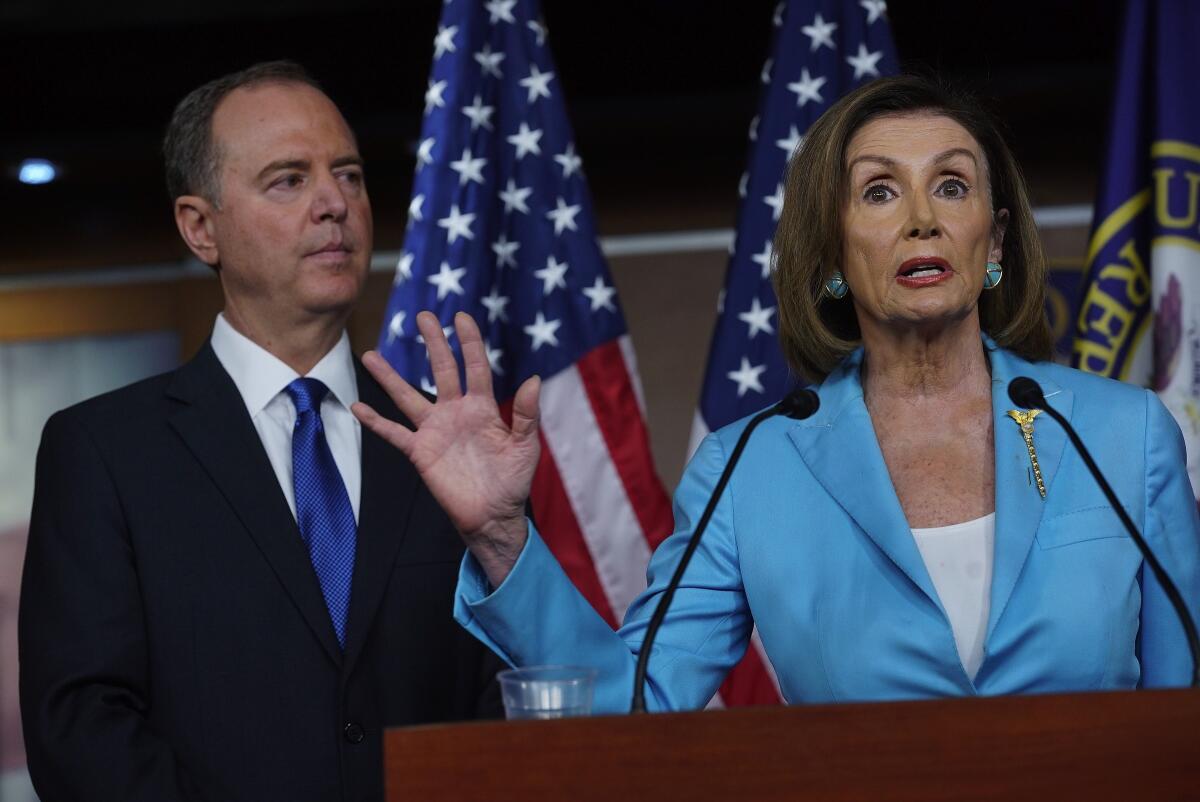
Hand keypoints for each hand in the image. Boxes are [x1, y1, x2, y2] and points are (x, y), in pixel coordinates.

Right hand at [353, 311, 539, 585]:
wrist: (494, 516)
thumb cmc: (513, 480)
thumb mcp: (526, 446)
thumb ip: (527, 414)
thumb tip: (533, 379)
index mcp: (483, 407)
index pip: (475, 367)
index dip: (469, 342)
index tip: (461, 317)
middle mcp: (456, 412)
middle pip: (442, 371)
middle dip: (433, 343)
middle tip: (423, 316)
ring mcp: (435, 431)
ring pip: (408, 396)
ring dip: (390, 377)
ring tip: (370, 354)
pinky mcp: (420, 452)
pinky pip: (394, 433)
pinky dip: (375, 422)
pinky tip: (358, 406)